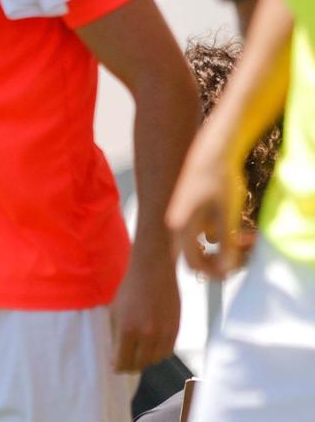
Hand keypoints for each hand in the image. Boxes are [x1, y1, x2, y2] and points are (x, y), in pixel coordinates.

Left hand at [108, 251, 178, 373]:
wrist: (153, 272)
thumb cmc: (129, 292)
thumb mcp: (114, 314)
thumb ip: (115, 338)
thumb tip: (116, 361)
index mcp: (128, 330)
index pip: (123, 362)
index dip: (118, 367)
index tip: (115, 366)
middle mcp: (147, 335)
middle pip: (140, 364)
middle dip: (130, 366)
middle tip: (125, 363)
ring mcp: (164, 333)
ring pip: (155, 360)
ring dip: (145, 360)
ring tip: (138, 354)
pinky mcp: (176, 329)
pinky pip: (168, 351)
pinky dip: (158, 353)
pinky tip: (150, 347)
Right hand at [166, 134, 253, 278]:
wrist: (212, 150)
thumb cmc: (218, 180)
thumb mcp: (227, 214)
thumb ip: (227, 244)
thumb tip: (227, 268)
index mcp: (181, 229)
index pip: (194, 265)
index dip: (216, 271)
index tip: (237, 266)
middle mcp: (175, 226)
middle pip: (197, 256)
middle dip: (223, 258)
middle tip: (246, 251)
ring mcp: (180, 217)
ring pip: (202, 244)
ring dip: (224, 245)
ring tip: (247, 236)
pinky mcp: (187, 210)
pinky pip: (201, 232)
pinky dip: (218, 233)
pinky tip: (235, 225)